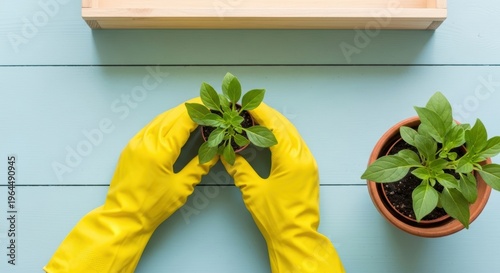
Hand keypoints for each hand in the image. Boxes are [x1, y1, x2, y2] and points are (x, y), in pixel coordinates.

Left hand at [44, 98, 216, 272]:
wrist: (124, 217)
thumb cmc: (154, 206)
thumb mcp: (182, 187)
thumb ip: (199, 167)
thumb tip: (215, 153)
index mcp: (161, 151)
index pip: (183, 122)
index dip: (198, 112)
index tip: (211, 106)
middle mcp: (147, 142)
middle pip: (171, 116)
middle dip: (189, 108)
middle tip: (205, 105)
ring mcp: (136, 143)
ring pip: (158, 120)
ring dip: (176, 113)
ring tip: (192, 110)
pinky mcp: (130, 148)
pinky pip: (148, 128)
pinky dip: (162, 121)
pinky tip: (171, 122)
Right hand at [222, 103, 344, 272]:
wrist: (295, 237)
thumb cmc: (276, 217)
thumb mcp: (252, 191)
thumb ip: (239, 169)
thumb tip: (227, 155)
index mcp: (290, 160)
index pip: (274, 128)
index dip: (260, 113)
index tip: (248, 104)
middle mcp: (303, 158)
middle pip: (286, 127)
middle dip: (269, 114)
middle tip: (251, 107)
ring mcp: (309, 164)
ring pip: (293, 135)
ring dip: (278, 124)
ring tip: (260, 117)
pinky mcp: (310, 171)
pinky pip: (298, 145)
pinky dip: (285, 136)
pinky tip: (274, 136)